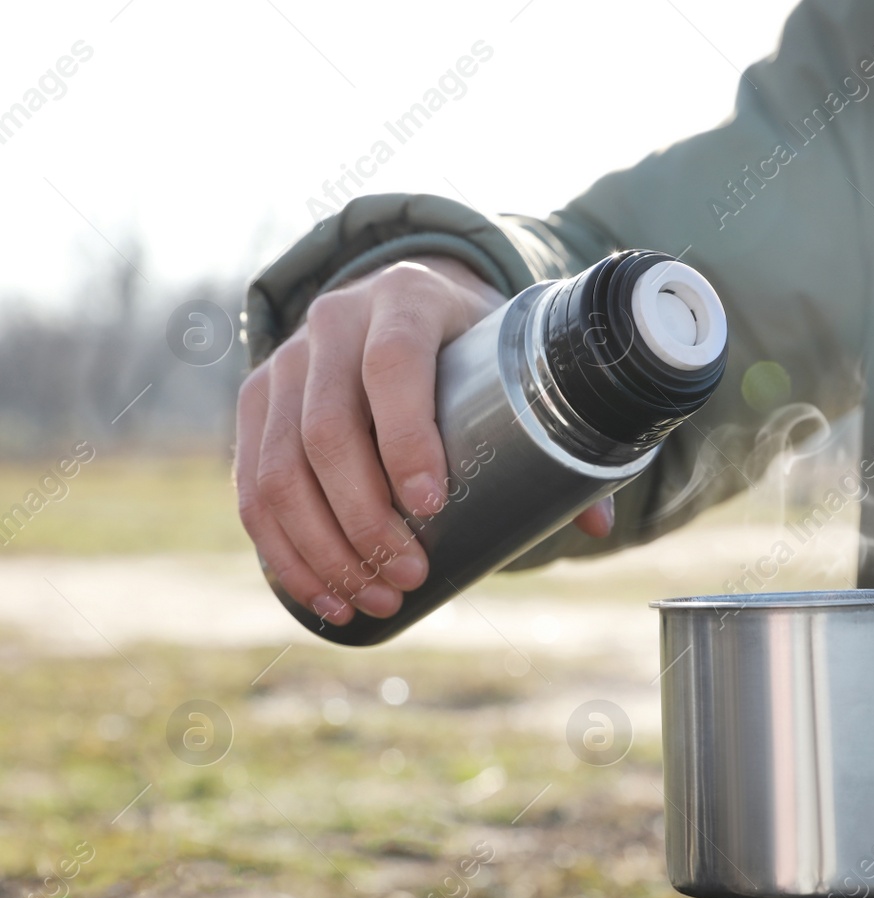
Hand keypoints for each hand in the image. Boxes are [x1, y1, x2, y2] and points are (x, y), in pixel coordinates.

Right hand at [235, 256, 614, 625]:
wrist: (406, 303)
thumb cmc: (473, 347)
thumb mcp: (513, 363)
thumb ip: (559, 435)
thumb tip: (597, 524)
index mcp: (405, 299)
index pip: (392, 366)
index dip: (406, 437)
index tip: (431, 505)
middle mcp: (332, 322)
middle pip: (327, 430)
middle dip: (365, 518)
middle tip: (410, 575)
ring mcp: (284, 363)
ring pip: (280, 468)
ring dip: (324, 548)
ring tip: (375, 597)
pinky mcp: (257, 406)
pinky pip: (251, 488)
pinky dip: (284, 551)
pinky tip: (322, 594)